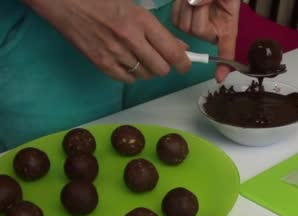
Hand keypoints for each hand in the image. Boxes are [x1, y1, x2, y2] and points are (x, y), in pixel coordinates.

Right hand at [24, 0, 191, 82]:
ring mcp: (115, 53)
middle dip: (165, 66)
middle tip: (161, 59)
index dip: (184, 62)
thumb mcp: (135, 8)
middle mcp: (131, 39)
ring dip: (148, 70)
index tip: (186, 65)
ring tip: (141, 57)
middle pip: (161, 68)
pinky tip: (127, 63)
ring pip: (146, 75)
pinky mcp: (101, 63)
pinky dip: (131, 75)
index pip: (173, 51)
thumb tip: (179, 47)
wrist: (65, 1)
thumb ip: (158, 30)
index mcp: (142, 21)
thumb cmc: (101, 0)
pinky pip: (127, 79)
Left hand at [172, 0, 239, 81]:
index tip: (219, 77)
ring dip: (187, 7)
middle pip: (198, 32)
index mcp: (226, 27)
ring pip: (184, 26)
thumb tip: (196, 3)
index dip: (224, 64)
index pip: (227, 48)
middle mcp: (211, 31)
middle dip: (198, 13)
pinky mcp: (181, 21)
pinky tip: (185, 0)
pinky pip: (175, 20)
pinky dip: (178, 7)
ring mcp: (194, 27)